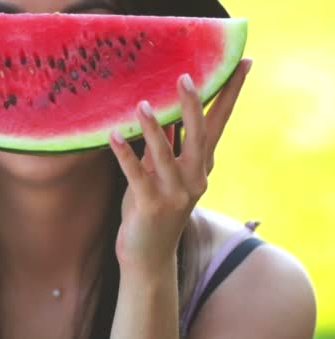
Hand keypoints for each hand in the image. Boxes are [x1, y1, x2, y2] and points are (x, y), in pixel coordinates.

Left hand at [110, 59, 252, 274]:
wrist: (149, 257)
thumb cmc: (152, 209)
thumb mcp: (160, 175)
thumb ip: (162, 147)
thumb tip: (160, 114)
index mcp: (200, 168)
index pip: (217, 125)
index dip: (229, 96)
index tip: (241, 65)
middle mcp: (195, 180)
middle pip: (200, 136)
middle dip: (192, 106)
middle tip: (185, 77)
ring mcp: (175, 195)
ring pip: (166, 155)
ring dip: (154, 129)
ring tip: (142, 105)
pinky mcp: (152, 207)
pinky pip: (137, 176)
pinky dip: (125, 155)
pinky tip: (113, 135)